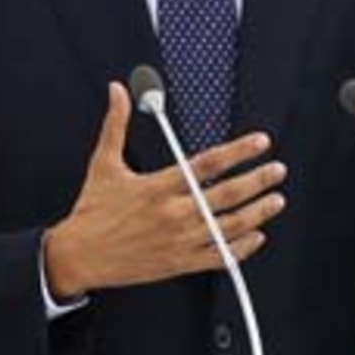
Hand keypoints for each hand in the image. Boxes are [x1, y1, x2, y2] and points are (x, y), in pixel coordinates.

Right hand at [43, 82, 286, 296]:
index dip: (238, 152)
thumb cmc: (92, 212)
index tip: (259, 143)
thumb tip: (118, 91)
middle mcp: (173, 214)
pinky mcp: (178, 263)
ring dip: (257, 213)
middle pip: (226, 195)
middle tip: (277, 171)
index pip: (207, 164)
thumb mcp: (103, 164)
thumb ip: (116, 124)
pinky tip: (255, 237)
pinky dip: (241, 248)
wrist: (78, 256)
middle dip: (257, 181)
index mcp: (157, 187)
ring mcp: (178, 241)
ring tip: (275, 200)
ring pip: (229, 226)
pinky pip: (218, 256)